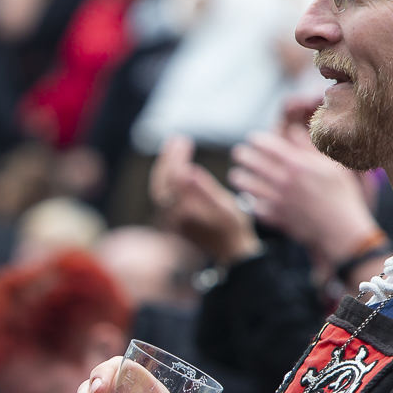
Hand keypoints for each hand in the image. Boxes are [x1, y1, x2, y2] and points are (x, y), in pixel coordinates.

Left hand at [151, 134, 257, 263]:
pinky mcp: (168, 222)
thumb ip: (205, 190)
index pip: (175, 176)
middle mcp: (172, 216)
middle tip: (177, 139)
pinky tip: (171, 169)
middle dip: (167, 158)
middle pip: (162, 181)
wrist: (230, 254)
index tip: (184, 141)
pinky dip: (163, 179)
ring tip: (172, 148)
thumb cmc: (234, 228)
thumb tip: (188, 171)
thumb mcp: (226, 207)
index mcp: (187, 210)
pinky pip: (160, 196)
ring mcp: (168, 220)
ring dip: (163, 167)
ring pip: (158, 188)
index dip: (177, 156)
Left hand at [228, 130, 380, 267]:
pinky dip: (250, 201)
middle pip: (248, 160)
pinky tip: (250, 198)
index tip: (253, 139)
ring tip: (238, 175)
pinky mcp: (273, 217)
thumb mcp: (330, 166)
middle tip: (240, 154)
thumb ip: (308, 147)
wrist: (340, 231)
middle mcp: (282, 180)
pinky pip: (252, 206)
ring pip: (243, 183)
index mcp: (296, 164)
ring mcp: (276, 200)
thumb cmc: (340, 195)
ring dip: (239, 177)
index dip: (255, 139)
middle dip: (241, 155)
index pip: (264, 144)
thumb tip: (292, 130)